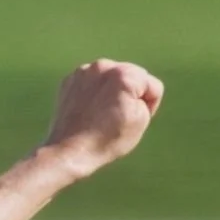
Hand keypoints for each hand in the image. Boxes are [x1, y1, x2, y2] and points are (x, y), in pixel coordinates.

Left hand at [42, 59, 163, 179]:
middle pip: (132, 78)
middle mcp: (104, 66)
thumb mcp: (141, 121)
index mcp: (126, 74)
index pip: (152, 86)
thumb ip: (146, 97)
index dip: (148, 108)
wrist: (66, 153)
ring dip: (111, 92)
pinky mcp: (69, 80)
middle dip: (129, 96)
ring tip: (100, 116)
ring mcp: (84, 71)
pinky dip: (92, 94)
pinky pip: (91, 83)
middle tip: (114, 119)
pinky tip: (87, 111)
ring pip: (111, 79)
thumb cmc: (105, 140)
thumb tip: (134, 88)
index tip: (130, 123)